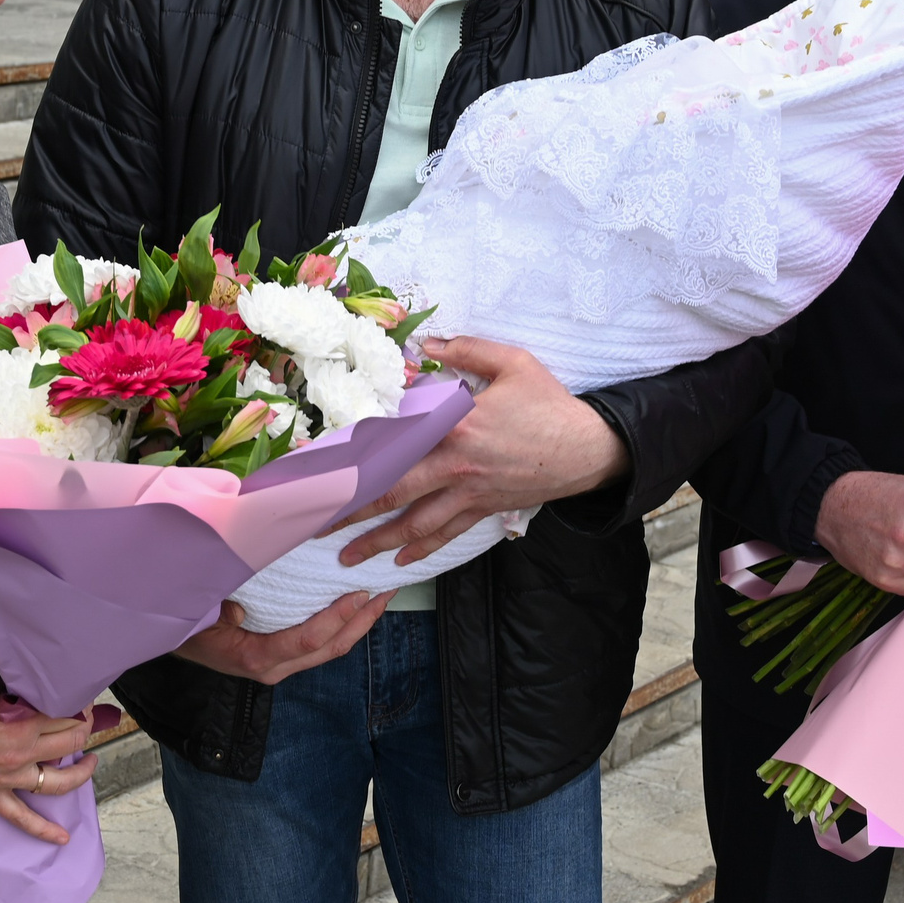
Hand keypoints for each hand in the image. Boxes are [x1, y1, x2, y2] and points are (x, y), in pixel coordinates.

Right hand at [0, 670, 100, 844]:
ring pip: (57, 783)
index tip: (79, 698)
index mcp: (21, 723)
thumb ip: (10, 687)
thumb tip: (25, 685)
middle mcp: (19, 754)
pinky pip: (20, 818)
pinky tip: (61, 838)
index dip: (78, 705)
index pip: (66, 715)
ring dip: (80, 774)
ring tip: (89, 762)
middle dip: (83, 729)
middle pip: (69, 744)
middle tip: (84, 719)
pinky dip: (42, 831)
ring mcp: (5, 778)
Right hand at [175, 588, 395, 684]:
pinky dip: (344, 625)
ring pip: (331, 649)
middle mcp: (275, 668)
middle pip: (330, 648)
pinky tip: (356, 606)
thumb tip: (239, 613)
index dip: (337, 618)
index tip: (359, 593)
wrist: (179, 645)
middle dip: (363, 621)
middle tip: (386, 590)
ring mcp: (282, 666)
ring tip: (381, 596)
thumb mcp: (198, 617)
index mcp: (256, 657)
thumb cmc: (189, 627)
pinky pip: (321, 645)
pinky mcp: (285, 659)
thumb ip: (220, 615)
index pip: (307, 639)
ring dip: (360, 624)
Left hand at [334, 337, 630, 568]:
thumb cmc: (550, 404)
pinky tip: (399, 561)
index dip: (354, 453)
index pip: (393, 440)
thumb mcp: (513, 362)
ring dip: (376, 542)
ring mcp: (469, 492)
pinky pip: (447, 533)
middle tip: (312, 521)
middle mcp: (455, 464)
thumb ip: (466, 349)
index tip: (319, 465)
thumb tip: (427, 341)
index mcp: (455, 424)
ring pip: (413, 523)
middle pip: (390, 490)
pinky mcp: (484, 509)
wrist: (590, 450)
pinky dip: (421, 549)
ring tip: (345, 556)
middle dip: (348, 509)